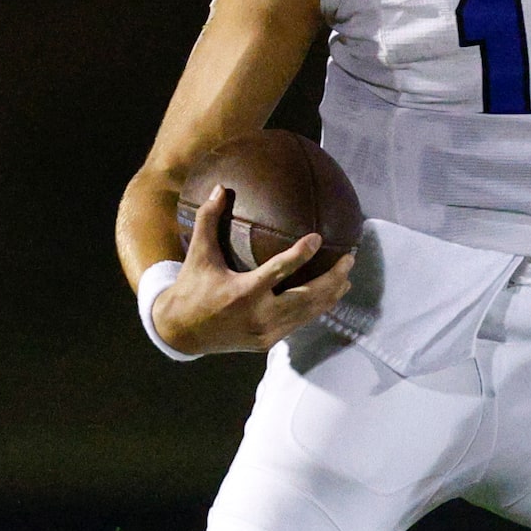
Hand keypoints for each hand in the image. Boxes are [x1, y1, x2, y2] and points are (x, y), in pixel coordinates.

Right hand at [149, 185, 355, 356]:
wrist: (181, 333)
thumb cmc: (191, 288)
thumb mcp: (198, 254)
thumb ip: (209, 220)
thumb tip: (220, 188)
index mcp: (243, 292)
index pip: (279, 271)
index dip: (300, 254)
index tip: (318, 238)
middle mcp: (259, 315)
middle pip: (307, 297)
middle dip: (332, 279)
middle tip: (349, 259)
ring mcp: (266, 332)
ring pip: (308, 313)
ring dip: (331, 295)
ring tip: (347, 277)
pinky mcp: (268, 342)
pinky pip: (299, 323)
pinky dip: (316, 309)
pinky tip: (329, 296)